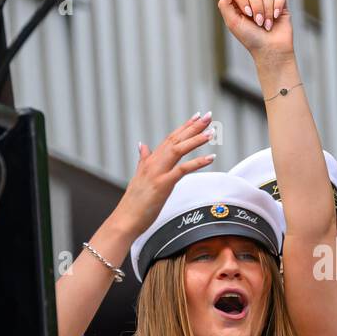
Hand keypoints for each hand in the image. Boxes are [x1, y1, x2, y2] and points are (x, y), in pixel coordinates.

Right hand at [108, 114, 215, 238]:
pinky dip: (198, 162)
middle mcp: (153, 163)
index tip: (196, 117)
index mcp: (150, 161)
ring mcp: (157, 173)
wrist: (125, 219)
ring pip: (179, 149)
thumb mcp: (139, 177)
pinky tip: (211, 157)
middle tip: (208, 115)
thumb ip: (142, 160)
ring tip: (212, 132)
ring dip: (196, 139)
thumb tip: (142, 145)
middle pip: (176, 139)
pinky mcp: (162, 184)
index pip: (170, 139)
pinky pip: (182, 169)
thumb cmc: (134, 203)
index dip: (184, 127)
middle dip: (193, 127)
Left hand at [218, 0, 291, 65]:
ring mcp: (267, 4)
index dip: (243, 0)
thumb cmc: (251, 39)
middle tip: (258, 22)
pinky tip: (276, 17)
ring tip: (267, 26)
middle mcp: (252, 3)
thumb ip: (224, 4)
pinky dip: (278, 6)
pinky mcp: (280, 6)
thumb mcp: (232, 22)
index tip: (247, 14)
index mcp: (239, 6)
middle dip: (256, 7)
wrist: (271, 50)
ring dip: (267, 12)